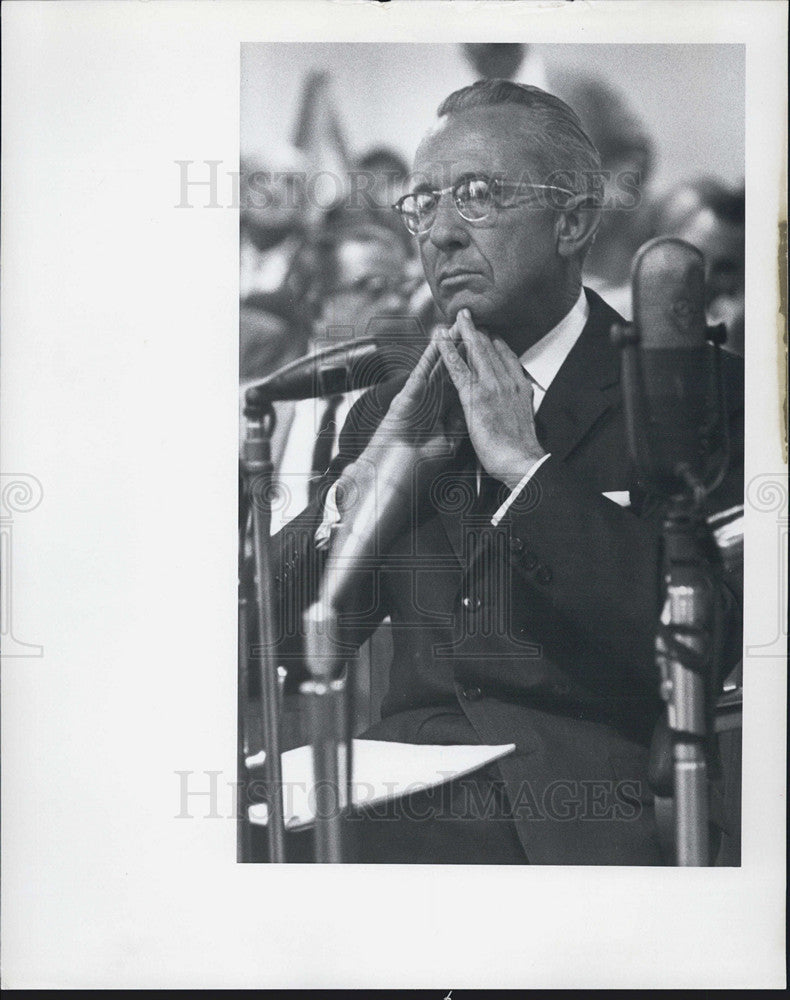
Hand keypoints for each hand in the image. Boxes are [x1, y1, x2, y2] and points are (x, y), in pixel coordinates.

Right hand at [332, 334, 463, 537]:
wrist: (395, 478)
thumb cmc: (418, 466)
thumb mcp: (448, 443)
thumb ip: (458, 425)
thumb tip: (471, 414)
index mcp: (439, 411)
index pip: (458, 383)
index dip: (470, 366)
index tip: (484, 349)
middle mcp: (428, 401)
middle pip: (448, 370)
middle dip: (459, 348)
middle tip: (471, 326)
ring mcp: (416, 397)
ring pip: (434, 367)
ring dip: (444, 345)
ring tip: (455, 324)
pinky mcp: (406, 397)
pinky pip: (421, 373)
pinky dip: (429, 356)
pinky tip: (436, 339)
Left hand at [437, 308, 545, 489]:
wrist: (522, 462)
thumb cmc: (522, 449)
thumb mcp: (526, 419)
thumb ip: (520, 405)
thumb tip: (520, 401)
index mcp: (521, 388)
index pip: (508, 358)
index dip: (497, 343)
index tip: (490, 332)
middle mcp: (508, 381)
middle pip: (492, 349)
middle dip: (479, 329)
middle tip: (469, 313)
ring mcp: (492, 387)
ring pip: (476, 352)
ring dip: (465, 332)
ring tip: (457, 316)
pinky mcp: (476, 397)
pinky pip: (459, 368)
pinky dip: (449, 352)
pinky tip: (442, 339)